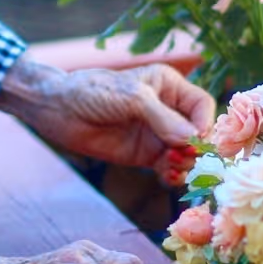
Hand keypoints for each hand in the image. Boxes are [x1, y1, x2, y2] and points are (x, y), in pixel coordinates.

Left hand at [0, 57, 212, 168]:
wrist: (58, 110)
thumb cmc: (93, 92)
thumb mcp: (131, 98)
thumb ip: (162, 119)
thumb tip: (192, 139)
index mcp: (169, 85)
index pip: (202, 106)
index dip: (204, 124)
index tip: (195, 141)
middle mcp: (168, 109)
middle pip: (198, 133)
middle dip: (196, 149)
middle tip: (183, 159)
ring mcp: (157, 134)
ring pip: (187, 154)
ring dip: (186, 165)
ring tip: (172, 168)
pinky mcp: (145, 154)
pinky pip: (169, 167)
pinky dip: (173, 175)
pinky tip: (166, 177)